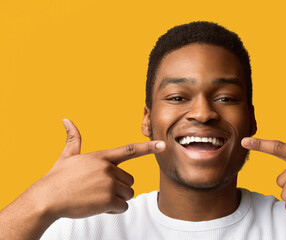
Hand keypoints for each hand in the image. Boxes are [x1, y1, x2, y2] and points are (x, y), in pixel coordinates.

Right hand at [34, 119, 165, 218]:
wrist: (46, 198)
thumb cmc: (57, 178)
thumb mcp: (67, 156)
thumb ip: (73, 139)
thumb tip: (66, 120)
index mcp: (101, 156)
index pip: (130, 150)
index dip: (149, 148)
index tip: (164, 145)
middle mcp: (108, 168)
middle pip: (130, 180)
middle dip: (119, 188)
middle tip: (99, 190)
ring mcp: (108, 184)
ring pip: (128, 194)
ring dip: (116, 199)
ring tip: (96, 198)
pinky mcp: (107, 200)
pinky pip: (122, 206)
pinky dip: (113, 210)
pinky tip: (98, 207)